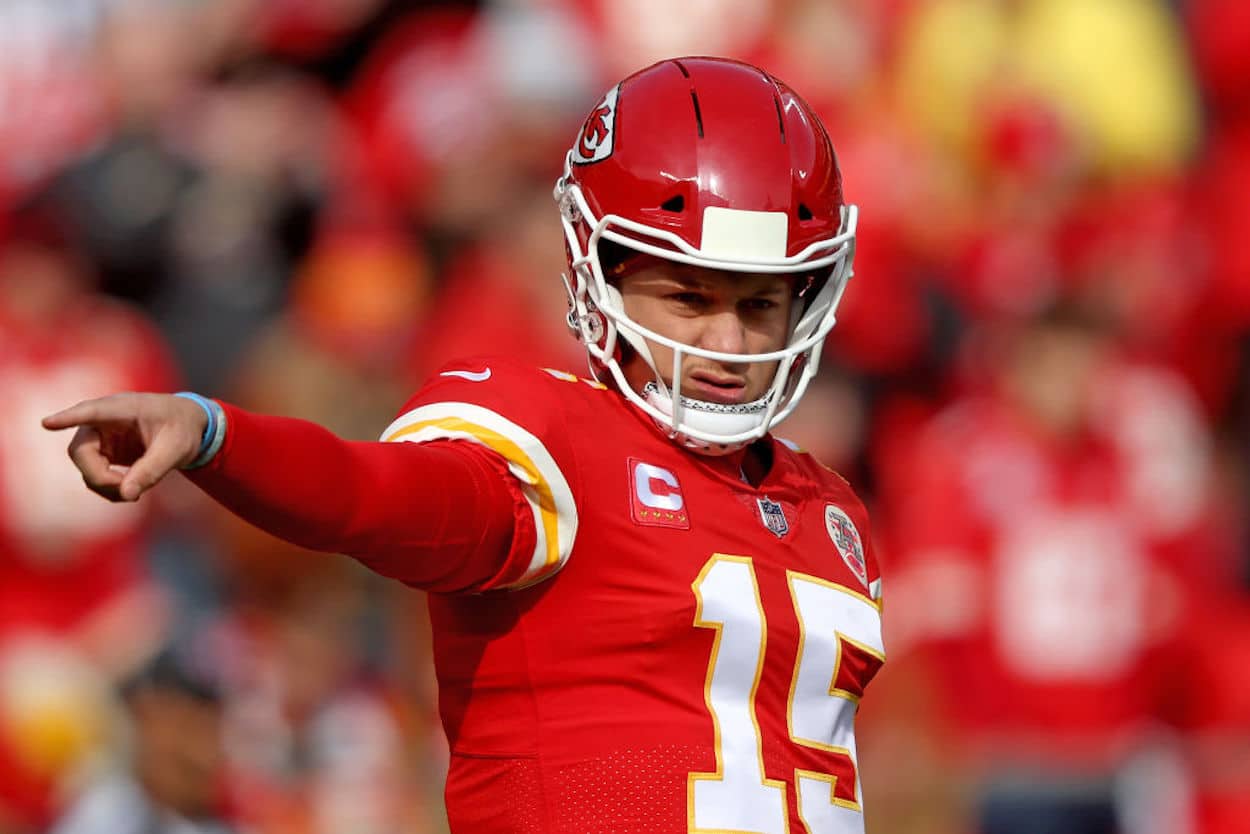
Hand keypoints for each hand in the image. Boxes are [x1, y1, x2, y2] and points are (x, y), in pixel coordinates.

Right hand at [41, 393, 208, 502]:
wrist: (190, 427)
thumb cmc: (183, 429)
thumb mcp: (176, 450)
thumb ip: (152, 470)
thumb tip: (127, 495)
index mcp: (125, 408)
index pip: (92, 412)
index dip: (69, 418)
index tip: (47, 423)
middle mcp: (105, 420)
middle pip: (81, 450)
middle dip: (98, 476)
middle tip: (126, 492)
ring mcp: (101, 437)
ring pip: (85, 466)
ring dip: (104, 485)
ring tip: (135, 494)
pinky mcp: (103, 452)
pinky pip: (94, 475)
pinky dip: (108, 489)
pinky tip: (130, 492)